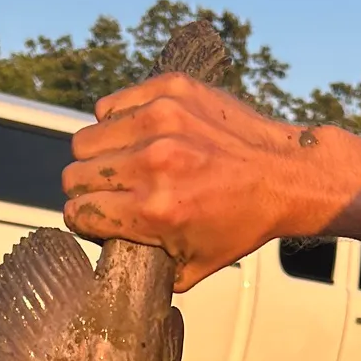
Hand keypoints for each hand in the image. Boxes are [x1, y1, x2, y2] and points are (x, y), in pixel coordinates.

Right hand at [62, 74, 360, 290]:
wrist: (285, 174)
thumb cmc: (242, 221)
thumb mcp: (193, 267)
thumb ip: (144, 269)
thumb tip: (108, 257)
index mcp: (154, 210)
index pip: (78, 212)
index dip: (86, 219)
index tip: (99, 216)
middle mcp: (153, 163)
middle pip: (75, 174)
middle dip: (87, 188)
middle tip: (112, 192)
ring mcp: (161, 121)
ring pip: (87, 137)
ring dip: (100, 154)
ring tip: (125, 162)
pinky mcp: (170, 91)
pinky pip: (112, 105)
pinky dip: (119, 120)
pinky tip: (140, 134)